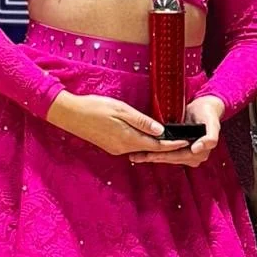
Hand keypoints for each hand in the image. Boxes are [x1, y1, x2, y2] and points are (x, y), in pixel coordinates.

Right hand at [47, 91, 182, 156]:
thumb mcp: (122, 110)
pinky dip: (141, 143)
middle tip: (182, 141)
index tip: (186, 142)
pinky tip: (146, 136)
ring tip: (168, 139)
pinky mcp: (110, 146)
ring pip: (140, 148)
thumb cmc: (95, 107)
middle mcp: (123, 148)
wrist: (70, 114)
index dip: (172, 145)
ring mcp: (115, 149)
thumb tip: (160, 131)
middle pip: (150, 150)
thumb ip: (142, 121)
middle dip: (166, 147)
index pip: (157, 146)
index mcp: (128, 139)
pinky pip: (131, 146)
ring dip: (154, 145)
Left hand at [129, 94, 223, 166]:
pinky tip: (142, 153)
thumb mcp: (212, 124)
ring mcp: (186, 155)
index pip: (178, 156)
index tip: (150, 155)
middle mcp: (193, 157)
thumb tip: (196, 149)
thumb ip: (210, 138)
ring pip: (166, 157)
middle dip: (153, 158)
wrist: (206, 108)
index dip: (163, 156)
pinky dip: (154, 153)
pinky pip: (166, 153)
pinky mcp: (180, 151)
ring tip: (135, 156)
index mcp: (201, 153)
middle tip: (136, 156)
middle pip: (170, 158)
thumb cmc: (208, 114)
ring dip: (150, 157)